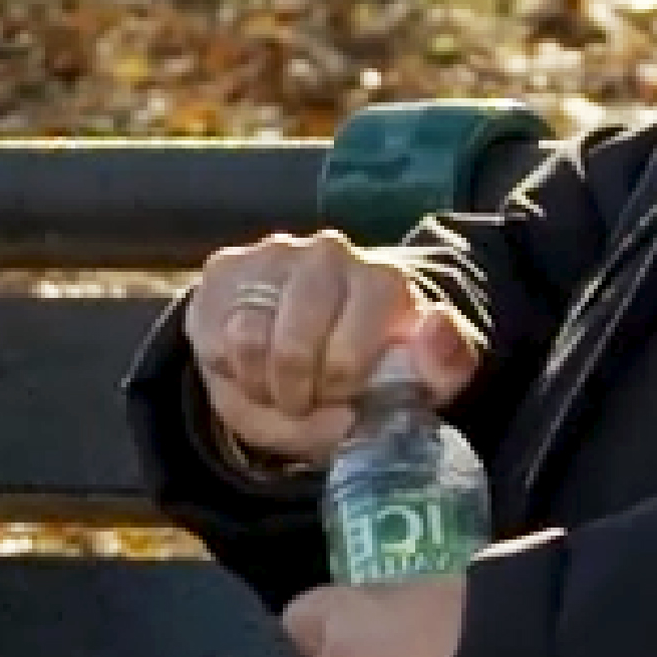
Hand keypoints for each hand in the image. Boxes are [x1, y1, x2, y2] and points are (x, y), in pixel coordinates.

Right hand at [183, 233, 487, 472]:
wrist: (316, 345)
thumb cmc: (373, 371)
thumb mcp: (422, 383)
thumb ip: (444, 361)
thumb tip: (434, 323)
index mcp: (383, 280)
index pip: (345, 357)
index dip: (335, 395)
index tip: (345, 402)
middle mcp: (328, 253)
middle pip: (290, 352)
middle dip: (293, 394)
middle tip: (304, 403)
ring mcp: (272, 255)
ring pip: (246, 342)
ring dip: (258, 384)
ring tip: (279, 387)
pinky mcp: (226, 267)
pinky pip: (212, 334)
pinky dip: (227, 368)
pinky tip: (251, 366)